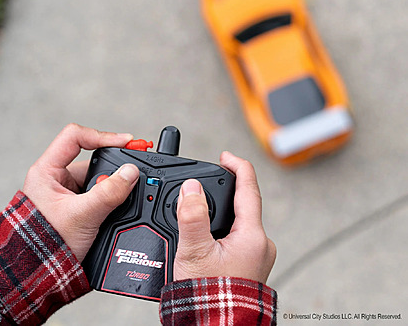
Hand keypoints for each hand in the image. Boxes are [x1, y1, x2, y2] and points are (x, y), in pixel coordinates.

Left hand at [23, 123, 139, 262]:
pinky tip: (116, 208)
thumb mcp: (82, 216)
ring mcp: (66, 192)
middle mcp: (57, 178)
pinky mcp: (76, 205)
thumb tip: (131, 173)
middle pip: (92, 159)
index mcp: (47, 171)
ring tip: (120, 200)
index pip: (76, 137)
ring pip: (98, 178)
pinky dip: (110, 198)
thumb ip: (108, 192)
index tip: (126, 142)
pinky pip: (98, 193)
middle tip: (131, 177)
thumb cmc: (46, 246)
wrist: (39, 276)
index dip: (102, 136)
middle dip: (112, 170)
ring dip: (111, 187)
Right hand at [174, 151, 275, 282]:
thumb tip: (191, 187)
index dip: (237, 166)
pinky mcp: (250, 263)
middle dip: (224, 190)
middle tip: (205, 182)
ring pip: (239, 220)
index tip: (225, 156)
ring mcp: (257, 254)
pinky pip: (238, 234)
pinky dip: (223, 226)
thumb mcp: (194, 252)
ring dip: (222, 209)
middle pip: (244, 203)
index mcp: (253, 236)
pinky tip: (207, 232)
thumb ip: (192, 215)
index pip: (249, 188)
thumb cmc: (209, 297)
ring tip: (200, 208)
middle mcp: (261, 243)